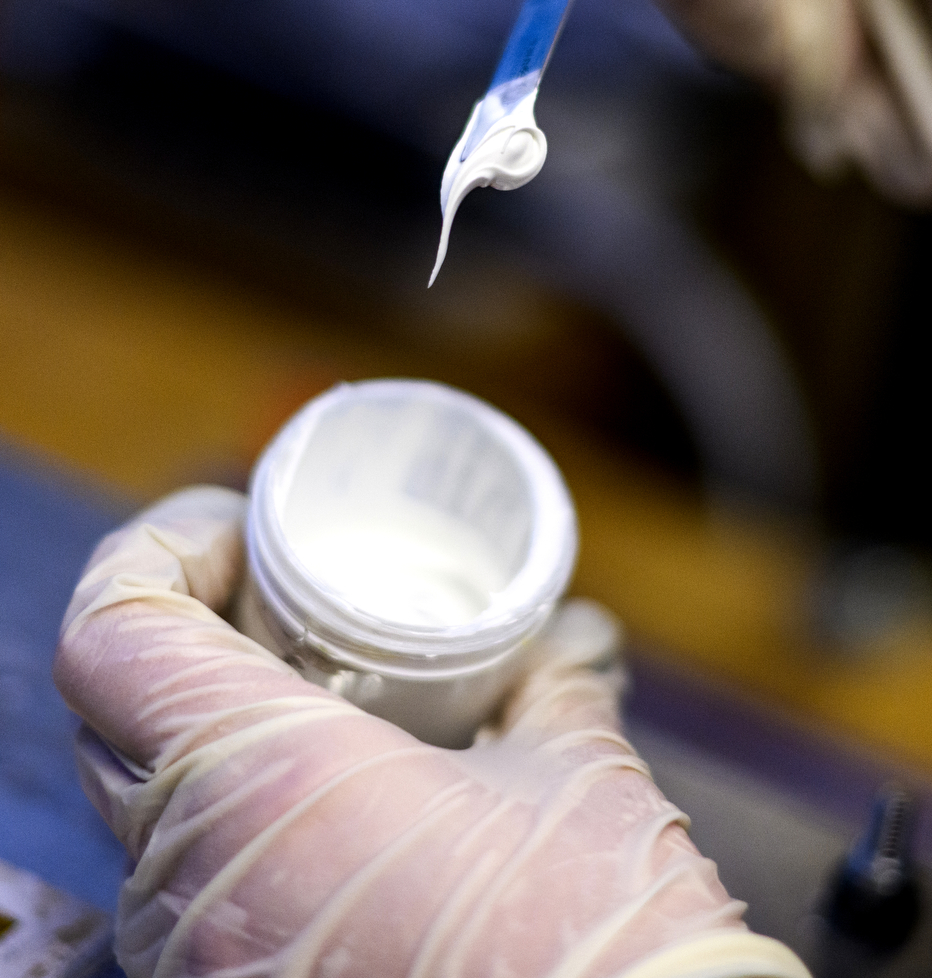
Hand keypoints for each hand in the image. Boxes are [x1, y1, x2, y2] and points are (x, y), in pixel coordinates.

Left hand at [54, 488, 805, 977]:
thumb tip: (569, 638)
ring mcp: (195, 965)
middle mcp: (191, 883)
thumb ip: (555, 687)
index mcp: (260, 781)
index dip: (157, 551)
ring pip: (143, 809)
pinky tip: (323, 808)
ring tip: (310, 702)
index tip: (240, 533)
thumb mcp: (576, 778)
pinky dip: (230, 824)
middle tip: (283, 605)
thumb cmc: (593, 942)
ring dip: (206, 734)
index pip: (111, 634)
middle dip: (189, 634)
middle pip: (115, 711)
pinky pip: (186, 892)